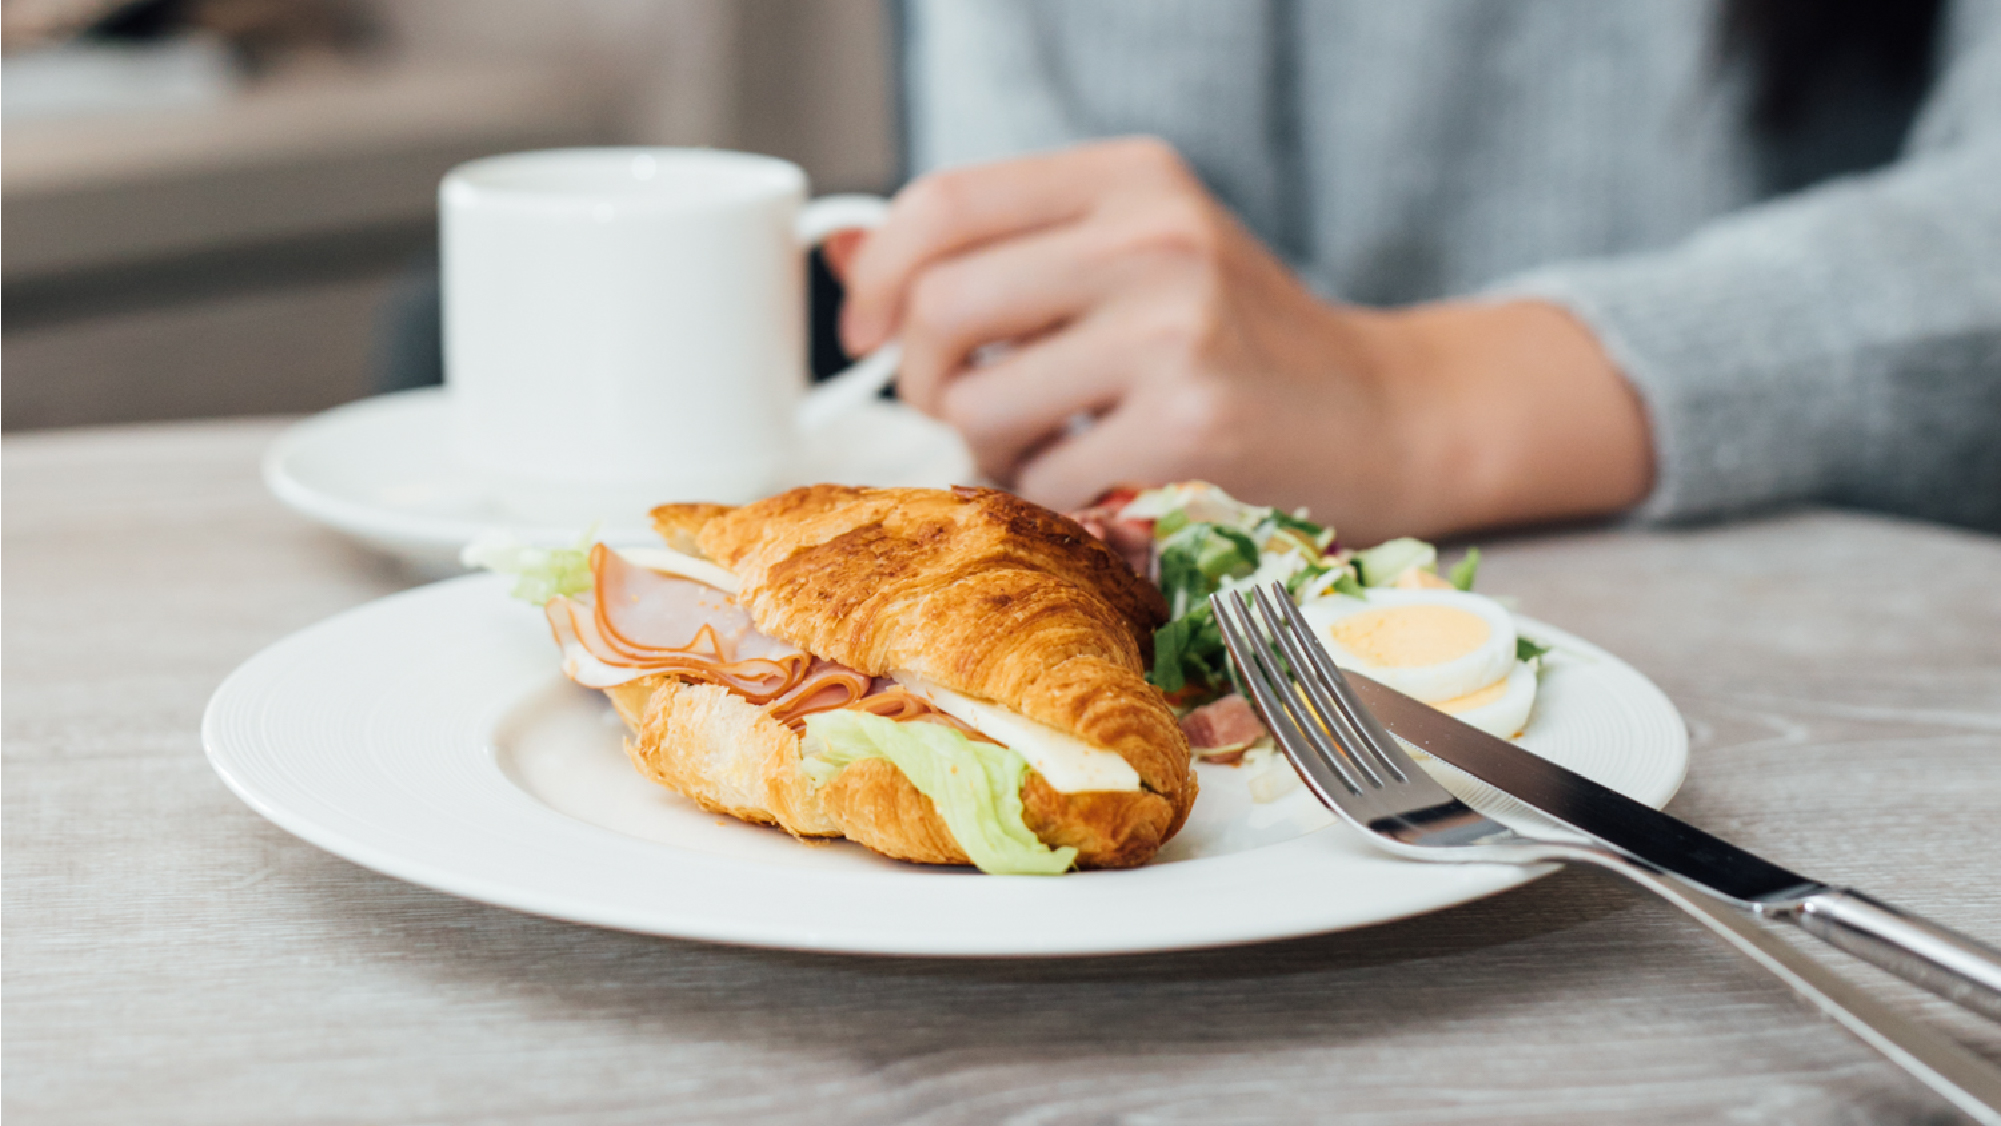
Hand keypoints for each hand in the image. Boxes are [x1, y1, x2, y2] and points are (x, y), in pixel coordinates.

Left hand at [834, 138, 1650, 541]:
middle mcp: (1154, 237)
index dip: (881, 271)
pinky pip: (1045, 480)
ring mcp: (1176, 330)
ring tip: (1052, 446)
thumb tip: (844, 253)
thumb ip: (998, 252)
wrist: (1383, 415)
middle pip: (944, 307)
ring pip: (980, 406)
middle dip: (924, 378)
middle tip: (961, 405)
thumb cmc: (1238, 343)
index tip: (867, 325)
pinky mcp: (1192, 425)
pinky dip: (1053, 498)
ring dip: (990, 450)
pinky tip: (1105, 482)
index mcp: (1131, 179)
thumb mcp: (1130, 260)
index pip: (946, 200)